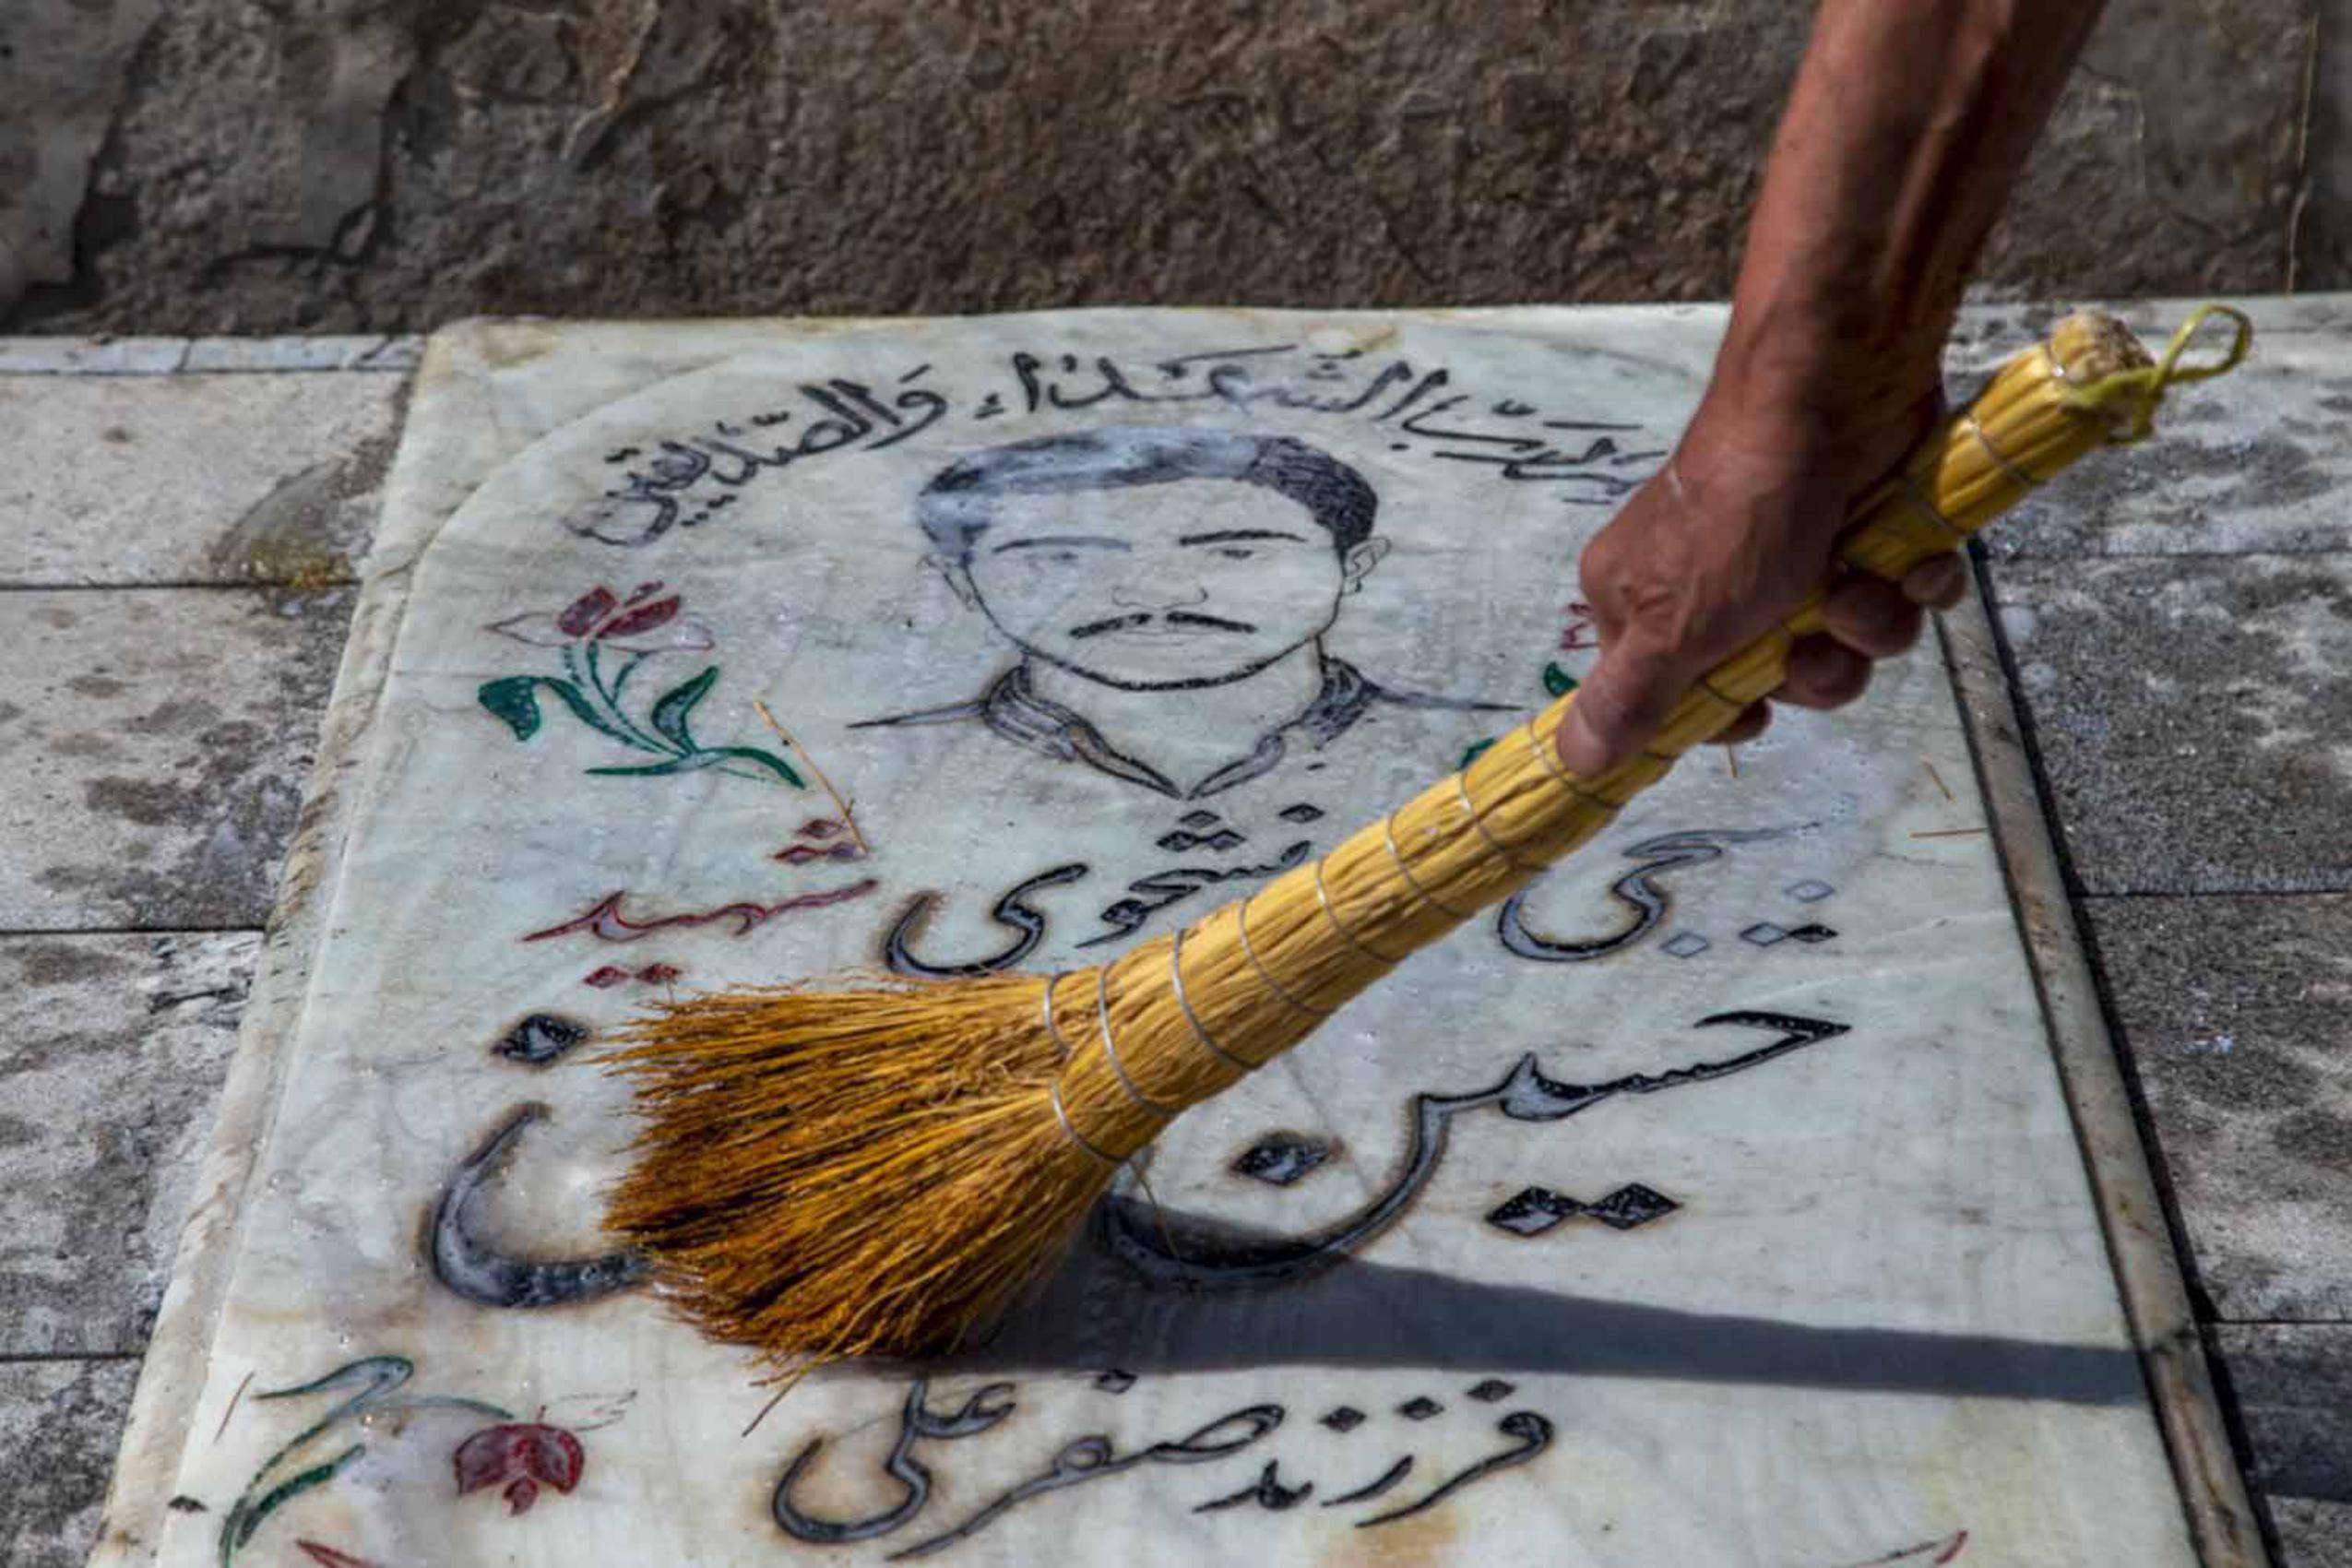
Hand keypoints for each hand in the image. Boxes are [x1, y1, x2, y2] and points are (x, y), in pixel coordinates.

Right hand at [1554, 372, 1965, 778]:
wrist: (1836, 399)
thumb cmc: (1740, 515)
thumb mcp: (1671, 626)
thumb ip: (1627, 700)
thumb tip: (1574, 762)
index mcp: (1644, 602)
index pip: (1678, 697)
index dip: (1729, 712)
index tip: (1756, 711)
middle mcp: (1714, 582)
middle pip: (1777, 679)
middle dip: (1814, 670)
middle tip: (1811, 637)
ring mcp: (1795, 556)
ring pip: (1846, 644)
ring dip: (1866, 627)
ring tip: (1859, 585)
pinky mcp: (1863, 532)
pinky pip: (1900, 597)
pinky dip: (1910, 584)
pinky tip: (1902, 557)